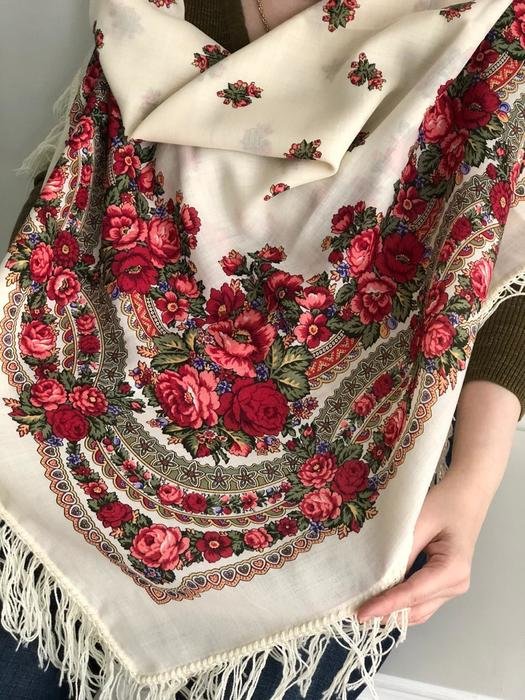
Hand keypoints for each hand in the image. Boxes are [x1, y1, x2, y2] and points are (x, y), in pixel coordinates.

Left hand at [356, 467, 487, 626]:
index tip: (362, 613)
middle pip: (416, 609)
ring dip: (394, 612)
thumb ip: (400, 552)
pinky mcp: (445, 585)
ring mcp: (453, 588)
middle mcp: (456, 585)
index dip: (386, 605)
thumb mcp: (418, 523)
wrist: (466, 496)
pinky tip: (383, 599)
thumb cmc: (444, 504)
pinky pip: (422, 602)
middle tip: (356, 611)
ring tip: (365, 608)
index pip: (412, 594)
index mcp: (452, 569)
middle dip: (387, 613)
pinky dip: (403, 603)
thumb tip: (380, 578)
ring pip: (419, 611)